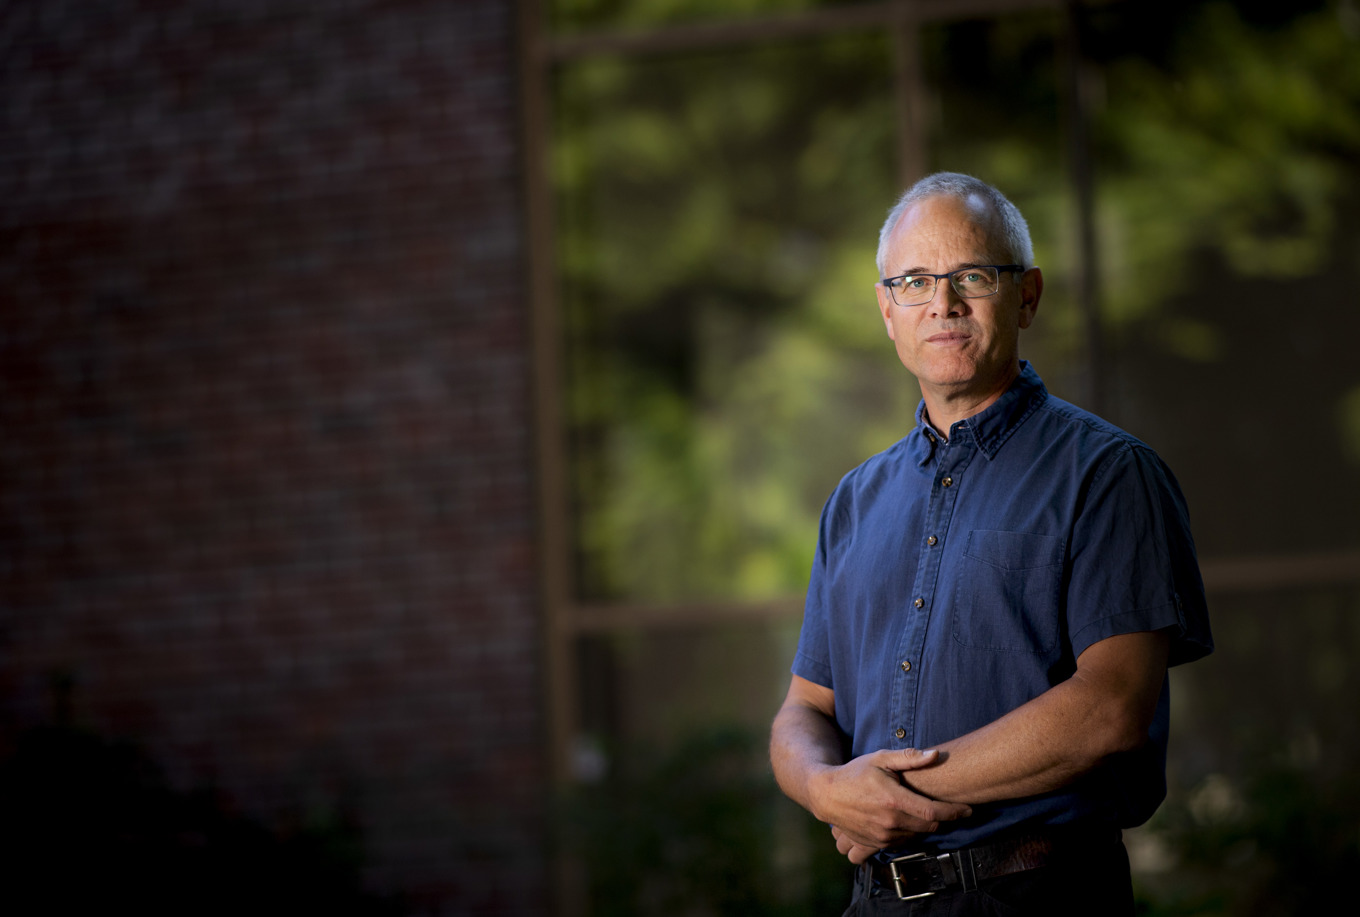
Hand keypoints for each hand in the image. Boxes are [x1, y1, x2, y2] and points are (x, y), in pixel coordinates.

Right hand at [809, 748, 969, 858]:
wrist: (826, 795)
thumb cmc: (854, 773)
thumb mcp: (880, 759)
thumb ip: (909, 758)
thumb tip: (935, 754)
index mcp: (894, 801)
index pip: (934, 813)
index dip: (954, 812)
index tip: (968, 810)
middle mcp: (890, 822)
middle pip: (929, 826)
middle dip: (941, 818)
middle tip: (947, 807)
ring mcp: (883, 836)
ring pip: (917, 835)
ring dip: (924, 826)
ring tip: (921, 810)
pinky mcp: (876, 844)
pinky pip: (902, 842)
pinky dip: (909, 832)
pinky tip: (904, 819)